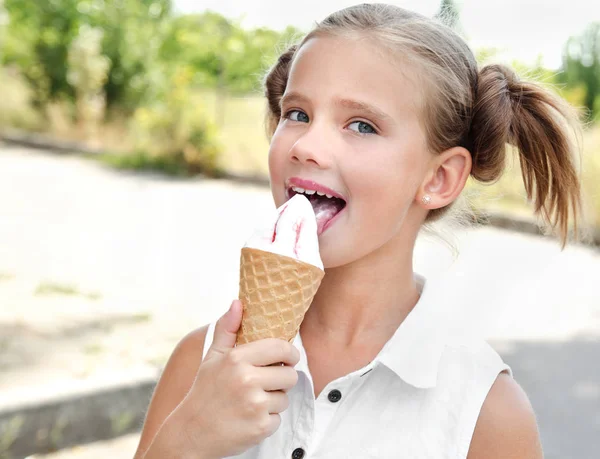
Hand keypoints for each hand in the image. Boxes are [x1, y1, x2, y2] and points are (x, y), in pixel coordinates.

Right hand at [168, 300, 300, 457]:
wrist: (191, 433)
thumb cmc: (204, 392)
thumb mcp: (212, 357)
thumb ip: (227, 329)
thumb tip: (238, 303)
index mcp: (237, 359)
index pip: (281, 348)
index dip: (290, 353)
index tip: (288, 358)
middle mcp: (247, 380)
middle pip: (290, 375)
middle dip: (281, 380)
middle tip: (264, 384)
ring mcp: (255, 405)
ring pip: (285, 398)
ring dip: (273, 401)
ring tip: (251, 402)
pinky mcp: (260, 427)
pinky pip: (277, 419)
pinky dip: (266, 420)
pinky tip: (248, 418)